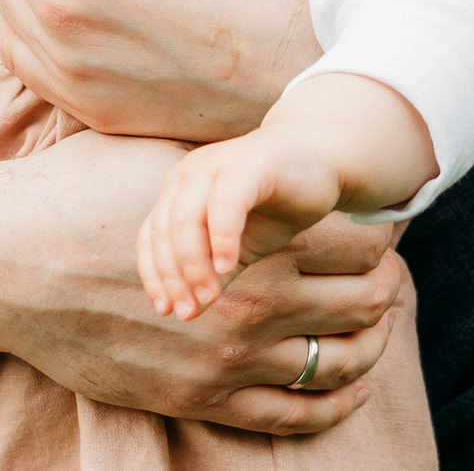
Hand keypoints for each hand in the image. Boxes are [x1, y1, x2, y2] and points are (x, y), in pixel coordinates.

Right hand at [0, 130, 404, 435]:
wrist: (8, 263)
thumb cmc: (78, 195)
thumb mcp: (163, 159)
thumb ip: (227, 167)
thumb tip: (268, 154)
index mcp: (252, 235)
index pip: (358, 240)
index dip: (381, 232)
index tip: (383, 227)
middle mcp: (254, 302)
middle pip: (363, 302)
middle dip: (386, 287)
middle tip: (389, 276)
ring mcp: (230, 358)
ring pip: (339, 362)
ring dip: (371, 345)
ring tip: (376, 327)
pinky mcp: (200, 398)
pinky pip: (294, 415)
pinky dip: (334, 403)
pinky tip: (346, 384)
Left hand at [136, 75, 435, 321]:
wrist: (321, 160)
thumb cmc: (276, 205)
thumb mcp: (241, 246)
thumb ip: (215, 273)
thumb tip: (190, 313)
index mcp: (179, 191)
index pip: (152, 237)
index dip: (154, 275)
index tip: (166, 310)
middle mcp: (190, 174)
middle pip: (165, 230)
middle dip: (174, 276)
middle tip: (189, 311)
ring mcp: (216, 165)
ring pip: (186, 218)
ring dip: (193, 263)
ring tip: (208, 297)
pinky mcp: (248, 164)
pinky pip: (225, 202)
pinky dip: (221, 237)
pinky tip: (228, 266)